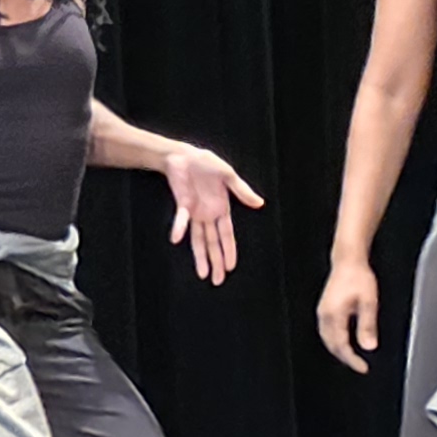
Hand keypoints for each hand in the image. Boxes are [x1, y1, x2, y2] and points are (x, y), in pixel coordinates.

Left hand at [163, 147, 265, 286]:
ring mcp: (194, 212)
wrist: (183, 156)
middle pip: (213, 243)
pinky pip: (181, 219)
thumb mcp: (228, 175)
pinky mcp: (182, 205)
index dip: (229, 251)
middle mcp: (208, 215)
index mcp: (221, 209)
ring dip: (200, 256)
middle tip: (218, 281)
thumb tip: (260, 203)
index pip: (227, 235)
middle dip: (216, 262)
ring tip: (203, 274)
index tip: (231, 267)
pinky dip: (179, 228)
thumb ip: (242, 190)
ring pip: (198, 239)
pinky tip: (176, 239)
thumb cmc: (206, 164)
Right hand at [314, 253, 382, 372]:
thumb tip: (368, 346)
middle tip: (358, 365)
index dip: (352, 360)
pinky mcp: (325, 308)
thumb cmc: (358, 277)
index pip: (341, 345)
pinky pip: (327, 331)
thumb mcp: (369, 302)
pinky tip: (344, 341)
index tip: (363, 368)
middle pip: (331, 345)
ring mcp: (323, 312)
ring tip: (352, 357)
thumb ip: (367, 326)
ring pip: (327, 339)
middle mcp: (325, 315)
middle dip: (344, 358)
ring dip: (338, 350)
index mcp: (334, 315)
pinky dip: (335, 341)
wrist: (348, 260)